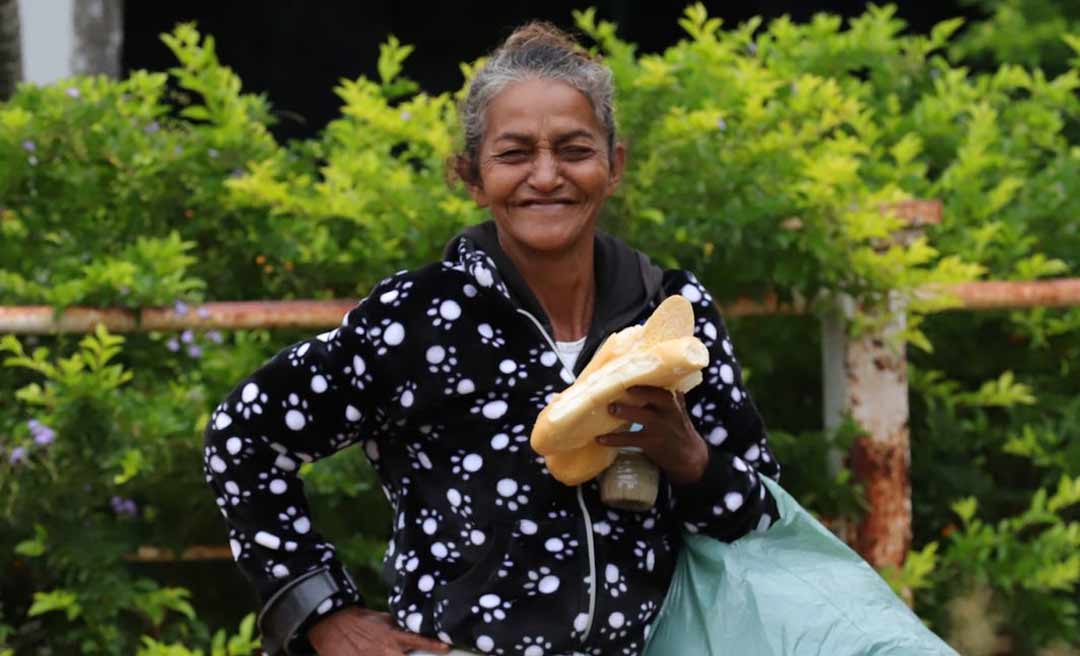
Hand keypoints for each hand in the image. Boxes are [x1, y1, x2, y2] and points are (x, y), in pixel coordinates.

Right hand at [307, 606, 449, 655]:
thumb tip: (418, 631)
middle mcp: (388, 651)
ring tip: (389, 653)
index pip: (420, 641)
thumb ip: (402, 629)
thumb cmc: (363, 621)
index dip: (434, 645)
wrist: (335, 625)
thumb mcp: (386, 621)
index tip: (447, 648)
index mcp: (395, 637)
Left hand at [597, 386, 708, 485]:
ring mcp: (660, 428)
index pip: (662, 388)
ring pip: (643, 418)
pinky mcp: (651, 443)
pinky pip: (631, 439)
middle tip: (623, 388)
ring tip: (610, 409)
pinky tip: (600, 438)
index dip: (648, 382)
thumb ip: (667, 393)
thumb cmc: (677, 426)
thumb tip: (652, 373)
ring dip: (626, 413)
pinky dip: (614, 439)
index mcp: (672, 402)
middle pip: (656, 398)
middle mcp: (668, 413)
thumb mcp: (677, 408)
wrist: (689, 455)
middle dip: (641, 392)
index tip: (633, 375)